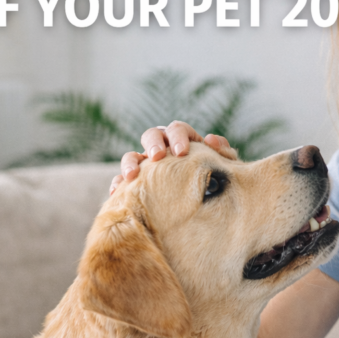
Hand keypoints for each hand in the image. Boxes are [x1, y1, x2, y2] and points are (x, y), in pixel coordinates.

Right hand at [109, 120, 231, 193]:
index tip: (182, 151)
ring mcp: (147, 165)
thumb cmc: (215, 182)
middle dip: (153, 143)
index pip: (177, 129)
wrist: (207, 208)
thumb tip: (210, 140)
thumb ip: (222, 153)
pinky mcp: (136, 183)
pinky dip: (117, 184)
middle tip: (157, 156)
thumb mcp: (222, 167)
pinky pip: (121, 181)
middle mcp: (163, 149)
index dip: (178, 136)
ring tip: (132, 176)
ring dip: (130, 163)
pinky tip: (116, 193)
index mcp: (183, 140)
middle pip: (152, 135)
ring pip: (132, 156)